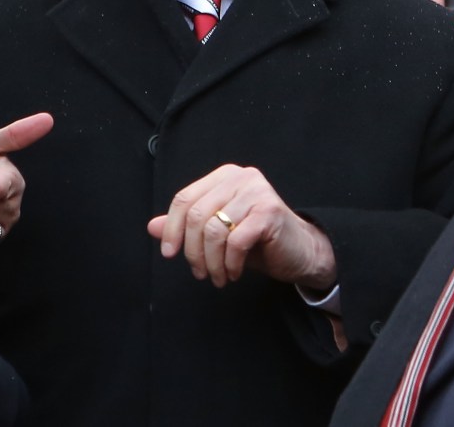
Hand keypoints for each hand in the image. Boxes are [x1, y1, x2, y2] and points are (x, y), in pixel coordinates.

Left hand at [148, 164, 336, 289]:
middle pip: (196, 215)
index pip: (184, 199)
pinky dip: (230, 263)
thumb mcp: (216, 233)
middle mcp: (239, 177)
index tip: (169, 254)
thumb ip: (185, 227)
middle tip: (199, 273)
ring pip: (214, 230)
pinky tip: (233, 274)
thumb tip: (152, 227)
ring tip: (217, 277)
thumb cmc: (257, 240)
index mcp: (223, 176)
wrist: (302, 252)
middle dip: (192, 251)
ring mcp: (256, 191)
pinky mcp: (270, 211)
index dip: (172, 228)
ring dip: (212, 262)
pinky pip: (235, 241)